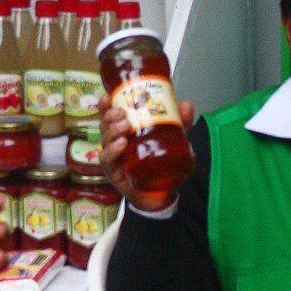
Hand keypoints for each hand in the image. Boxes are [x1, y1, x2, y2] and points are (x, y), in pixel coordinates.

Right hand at [101, 98, 196, 212]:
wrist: (160, 193)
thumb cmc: (159, 164)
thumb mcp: (172, 140)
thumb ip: (180, 123)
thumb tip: (186, 105)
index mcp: (124, 132)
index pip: (109, 115)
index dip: (105, 105)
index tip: (108, 96)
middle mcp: (114, 143)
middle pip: (104, 125)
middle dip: (110, 115)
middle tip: (122, 113)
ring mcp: (113, 158)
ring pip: (104, 140)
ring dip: (113, 130)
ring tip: (125, 126)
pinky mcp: (113, 173)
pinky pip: (107, 159)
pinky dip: (112, 150)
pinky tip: (121, 144)